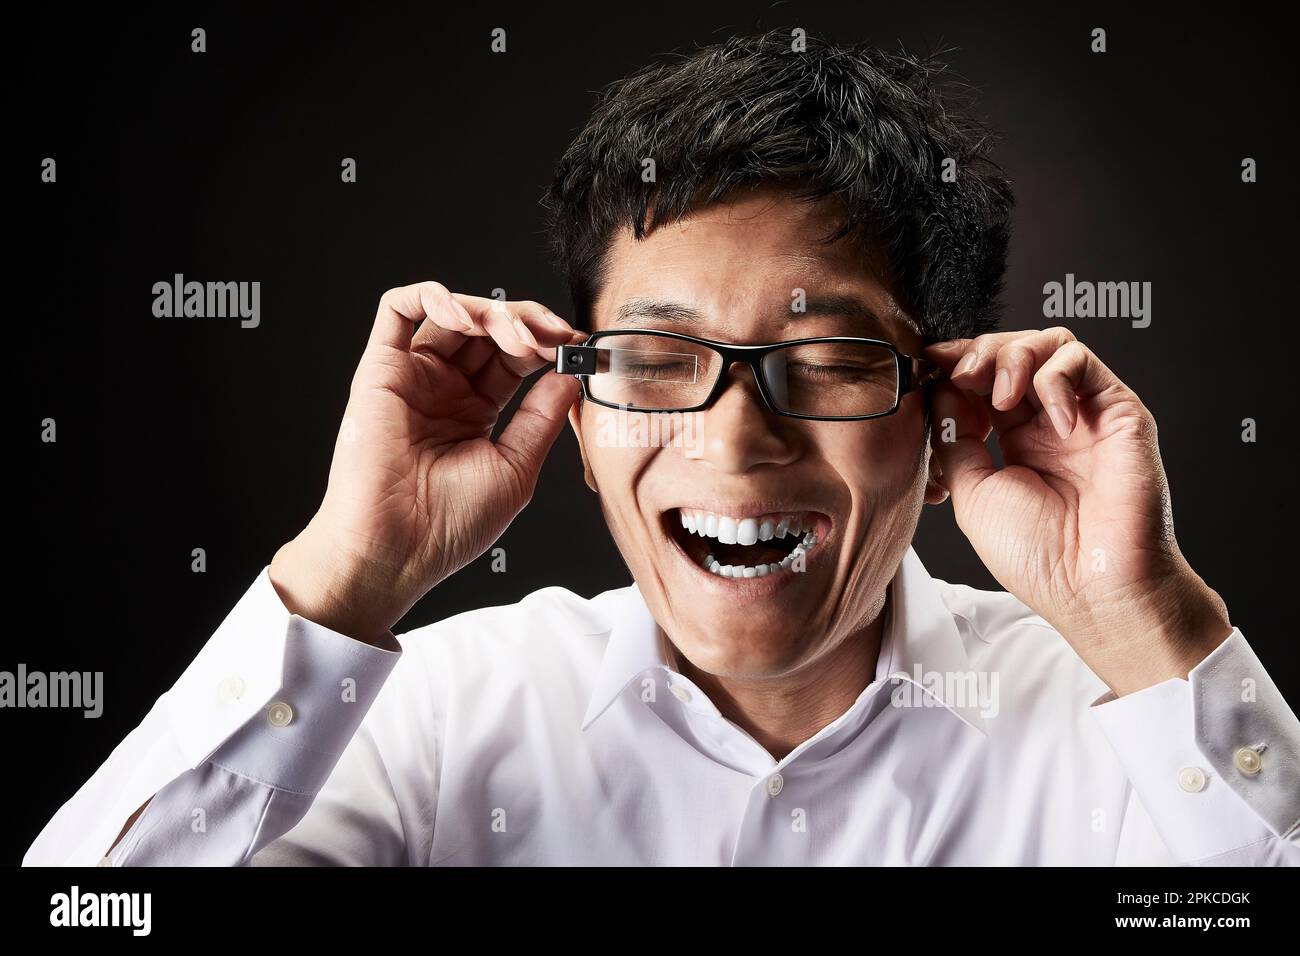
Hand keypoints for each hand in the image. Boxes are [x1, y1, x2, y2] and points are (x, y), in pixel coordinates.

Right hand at [270, 281, 582, 644]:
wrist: (397, 550)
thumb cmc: (449, 526)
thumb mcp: (517, 467)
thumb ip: (543, 416)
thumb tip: (572, 374)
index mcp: (474, 412)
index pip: (515, 358)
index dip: (548, 345)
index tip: (579, 349)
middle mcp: (443, 389)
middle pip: (488, 329)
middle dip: (528, 323)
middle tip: (556, 337)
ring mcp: (412, 377)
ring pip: (453, 312)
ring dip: (492, 312)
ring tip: (517, 338)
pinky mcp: (380, 369)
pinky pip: (397, 309)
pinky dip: (434, 296)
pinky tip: (465, 317)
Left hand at [922, 328, 1232, 694]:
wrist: (1091, 588)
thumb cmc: (1037, 556)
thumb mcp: (973, 492)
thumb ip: (955, 438)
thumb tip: (938, 389)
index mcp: (1016, 442)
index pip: (984, 381)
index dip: (955, 365)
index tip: (927, 363)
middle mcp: (1049, 422)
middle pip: (1012, 353)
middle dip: (979, 353)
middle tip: (960, 374)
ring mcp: (1083, 413)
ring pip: (1047, 345)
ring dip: (1012, 356)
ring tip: (999, 393)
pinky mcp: (1118, 410)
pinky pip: (1080, 361)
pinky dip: (1054, 378)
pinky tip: (1050, 422)